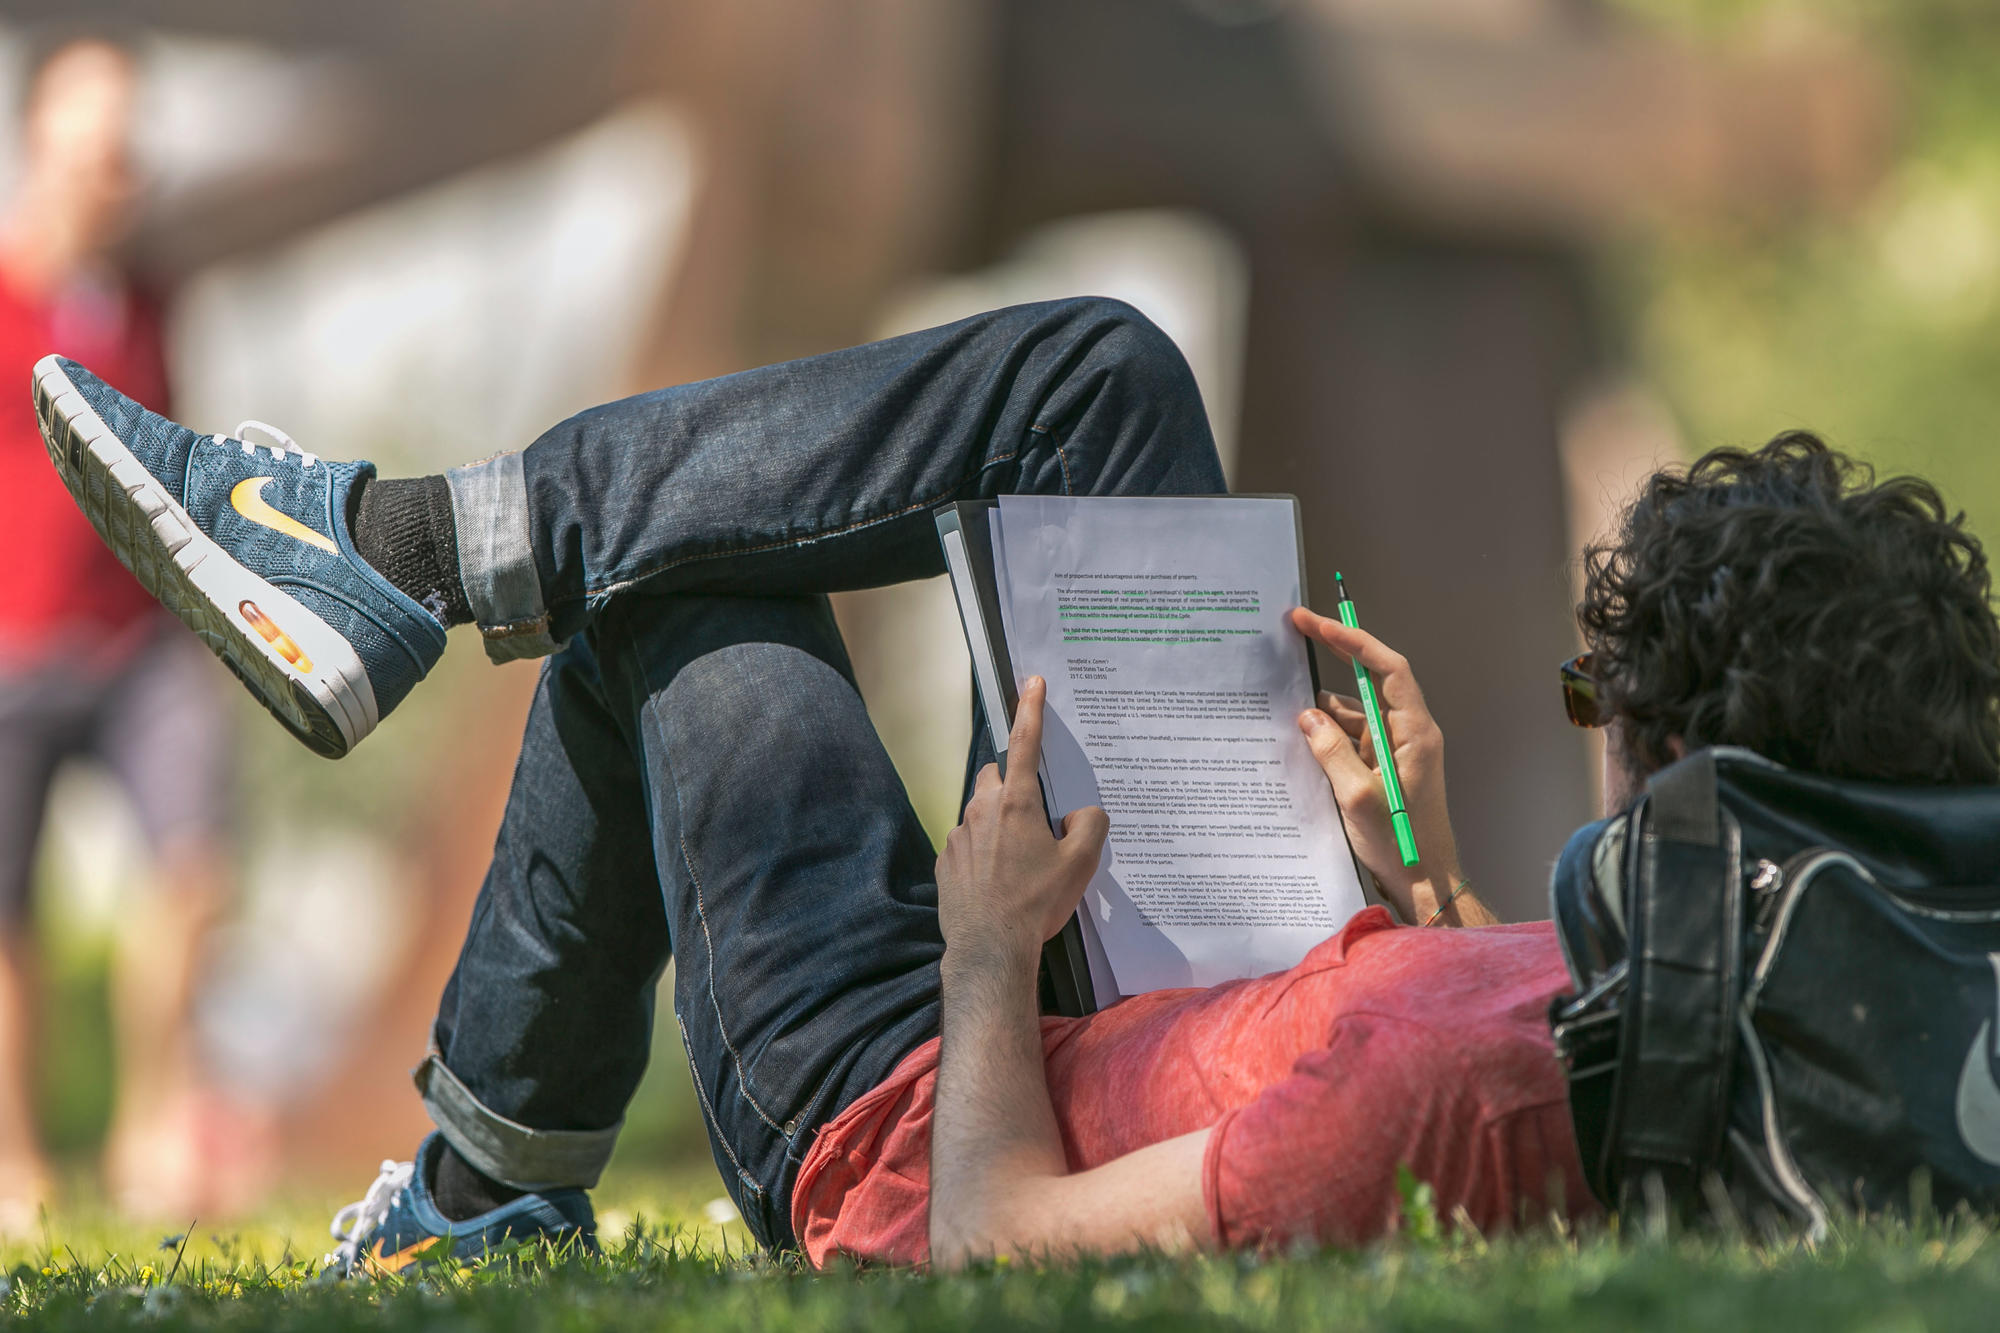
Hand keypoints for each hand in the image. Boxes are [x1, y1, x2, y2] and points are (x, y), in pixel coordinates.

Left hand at [937, 677, 1109, 973]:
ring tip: (1020, 862)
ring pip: (980, 812)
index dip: (1030, 709)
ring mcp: (958, 835)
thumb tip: (1084, 814)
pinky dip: (982, 853)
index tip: (1031, 682)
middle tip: (1035, 818)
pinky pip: (967, 844)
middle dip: (1012, 784)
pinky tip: (998, 883)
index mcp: (1017, 803)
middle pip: (995, 776)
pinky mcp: (945, 861)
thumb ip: (1090, 826)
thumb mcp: (1080, 865)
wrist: (989, 948)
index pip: (1025, 743)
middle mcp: (982, 810)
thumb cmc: (1036, 903)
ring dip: (998, 823)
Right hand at [1289, 607, 1465, 923]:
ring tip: (1284, 702)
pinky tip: (1299, 739)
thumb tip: (1308, 715)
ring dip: (1325, 708)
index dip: (1353, 640)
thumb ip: (1330, 749)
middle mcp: (1409, 734)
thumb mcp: (1356, 795)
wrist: (1424, 882)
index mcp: (1415, 732)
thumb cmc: (1401, 843)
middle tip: (1296, 632)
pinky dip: (1328, 736)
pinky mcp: (1384, 770)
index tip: (1318, 622)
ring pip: (1356, 714)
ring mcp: (1396, 752)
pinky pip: (1353, 740)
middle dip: (1335, 657)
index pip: (1388, 668)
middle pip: (1370, 683)